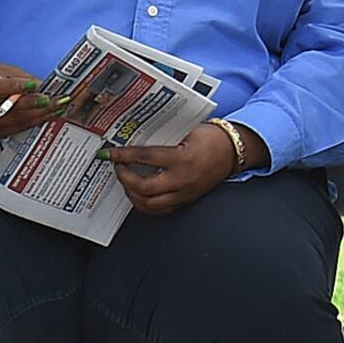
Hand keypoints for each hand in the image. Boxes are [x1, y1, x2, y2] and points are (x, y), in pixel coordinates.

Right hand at [0, 63, 70, 140]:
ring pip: (16, 121)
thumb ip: (20, 77)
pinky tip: (48, 116)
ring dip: (41, 115)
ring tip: (59, 107)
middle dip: (36, 104)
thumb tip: (43, 85)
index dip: (15, 87)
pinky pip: (16, 129)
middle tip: (58, 100)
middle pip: (10, 108)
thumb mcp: (0, 70)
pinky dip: (34, 122)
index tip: (35, 85)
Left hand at [105, 120, 251, 215]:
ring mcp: (184, 194)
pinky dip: (145, 204)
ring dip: (132, 194)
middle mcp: (182, 180)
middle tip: (118, 167)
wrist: (234, 152)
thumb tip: (134, 141)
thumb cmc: (211, 138)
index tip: (109, 154)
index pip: (146, 158)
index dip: (124, 155)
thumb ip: (164, 139)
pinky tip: (138, 193)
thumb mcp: (188, 131)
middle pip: (143, 188)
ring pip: (149, 204)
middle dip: (124, 178)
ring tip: (126, 181)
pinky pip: (160, 210)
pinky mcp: (186, 201)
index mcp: (183, 159)